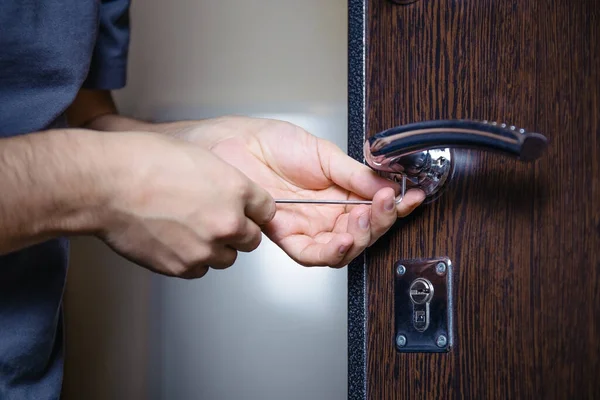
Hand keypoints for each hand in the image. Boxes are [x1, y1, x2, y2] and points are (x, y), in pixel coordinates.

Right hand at [96, 131, 275, 277]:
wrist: (108, 184)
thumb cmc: (144, 162)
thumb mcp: (198, 157)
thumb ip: (222, 181)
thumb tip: (228, 193)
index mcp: (236, 190)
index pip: (266, 210)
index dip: (254, 211)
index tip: (248, 212)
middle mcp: (227, 222)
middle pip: (251, 239)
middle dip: (237, 232)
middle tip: (215, 222)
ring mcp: (205, 247)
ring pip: (226, 258)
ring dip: (215, 248)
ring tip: (189, 231)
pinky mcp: (182, 266)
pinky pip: (198, 270)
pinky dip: (191, 260)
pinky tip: (174, 241)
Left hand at [174, 116, 424, 267]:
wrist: (233, 145)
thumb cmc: (271, 143)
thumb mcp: (322, 153)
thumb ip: (353, 173)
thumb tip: (386, 185)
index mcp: (340, 191)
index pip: (373, 207)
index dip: (394, 206)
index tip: (412, 196)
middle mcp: (327, 213)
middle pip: (363, 231)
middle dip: (380, 221)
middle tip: (386, 204)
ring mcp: (308, 226)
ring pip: (343, 247)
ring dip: (361, 236)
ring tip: (366, 217)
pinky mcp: (287, 235)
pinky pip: (312, 254)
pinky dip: (332, 251)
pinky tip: (344, 238)